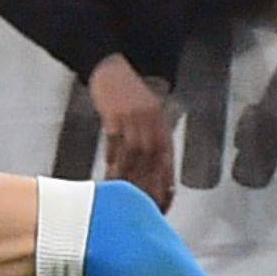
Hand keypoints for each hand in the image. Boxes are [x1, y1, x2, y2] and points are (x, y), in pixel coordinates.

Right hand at [86, 54, 173, 208]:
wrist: (111, 68)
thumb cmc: (129, 96)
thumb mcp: (146, 118)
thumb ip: (150, 144)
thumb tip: (150, 176)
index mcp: (161, 127)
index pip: (167, 163)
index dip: (165, 187)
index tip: (162, 207)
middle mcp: (151, 123)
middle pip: (151, 162)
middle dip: (146, 188)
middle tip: (141, 207)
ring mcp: (133, 117)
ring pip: (132, 154)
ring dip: (126, 175)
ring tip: (120, 191)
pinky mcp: (115, 113)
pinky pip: (115, 140)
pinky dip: (113, 156)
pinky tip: (109, 168)